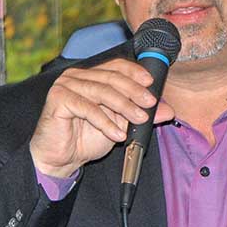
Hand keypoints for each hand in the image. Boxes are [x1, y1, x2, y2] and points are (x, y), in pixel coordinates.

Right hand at [29, 58, 174, 176]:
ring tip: (139, 120)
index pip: (116, 66)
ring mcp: (65, 85)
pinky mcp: (57, 99)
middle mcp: (76, 76)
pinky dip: (105, 122)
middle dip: (134, 91)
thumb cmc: (86, 139)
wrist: (61, 159)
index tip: (151, 84)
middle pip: (111, 78)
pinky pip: (87, 108)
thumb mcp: (121, 125)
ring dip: (124, 107)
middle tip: (150, 104)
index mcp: (91, 76)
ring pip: (102, 91)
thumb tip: (168, 111)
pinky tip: (117, 135)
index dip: (135, 72)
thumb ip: (141, 116)